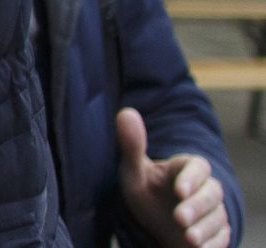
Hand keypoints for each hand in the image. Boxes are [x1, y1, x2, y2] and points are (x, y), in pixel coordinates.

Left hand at [115, 107, 230, 247]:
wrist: (156, 225)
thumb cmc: (147, 193)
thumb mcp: (134, 172)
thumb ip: (132, 146)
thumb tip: (126, 112)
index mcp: (185, 168)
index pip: (198, 167)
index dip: (192, 178)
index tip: (179, 190)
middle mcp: (204, 188)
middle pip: (212, 193)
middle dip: (197, 206)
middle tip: (180, 218)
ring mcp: (213, 211)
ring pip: (217, 217)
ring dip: (204, 227)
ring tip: (188, 236)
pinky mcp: (217, 232)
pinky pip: (221, 237)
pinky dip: (212, 244)